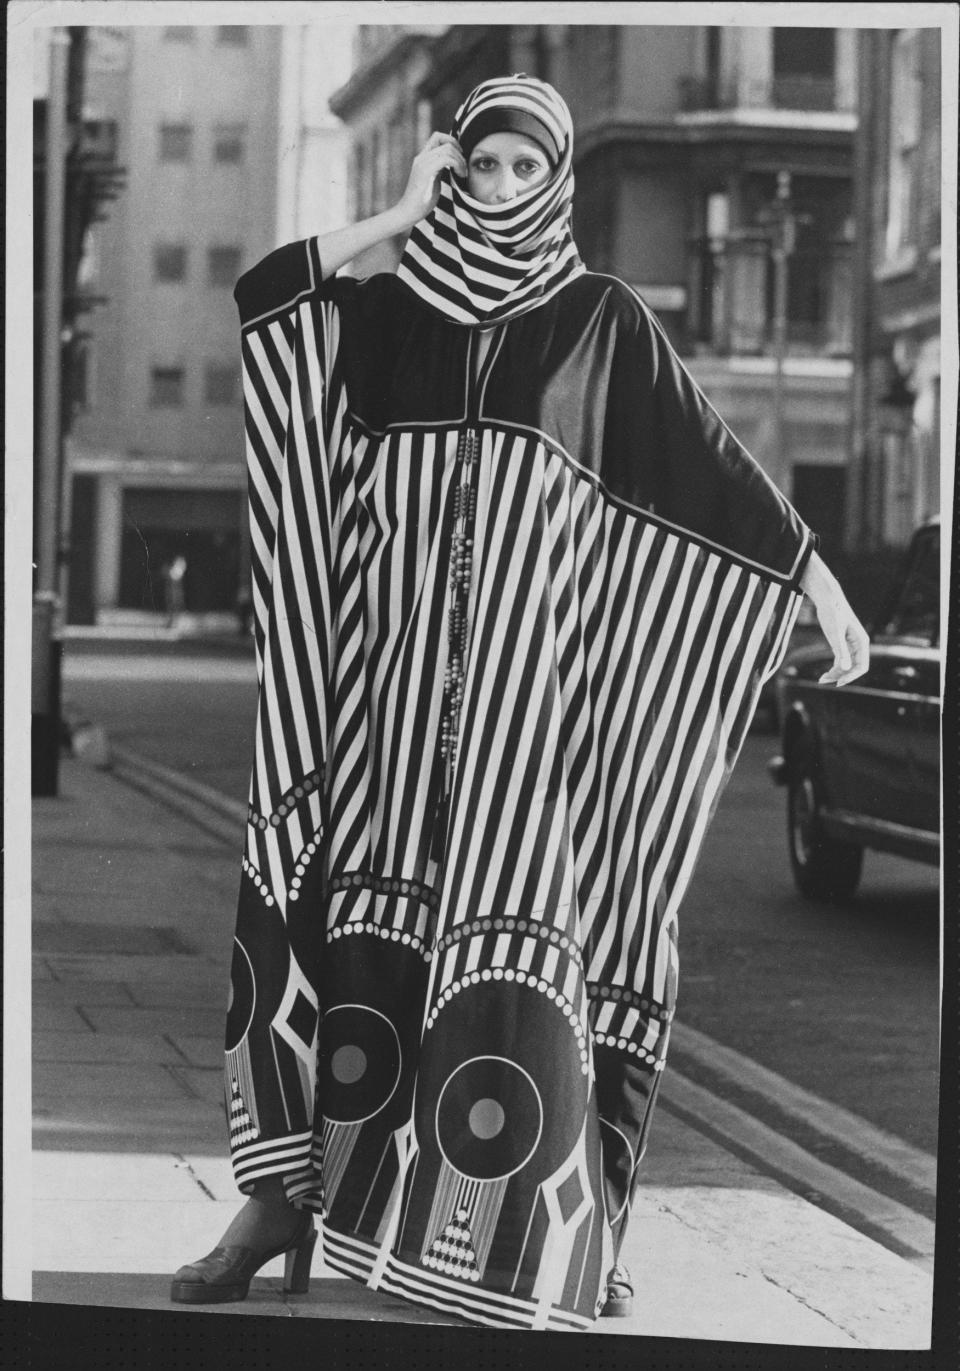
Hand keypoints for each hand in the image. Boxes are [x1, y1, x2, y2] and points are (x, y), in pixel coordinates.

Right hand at [394, 133, 466, 229]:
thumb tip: (452, 164)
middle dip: (459, 152)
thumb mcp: (433, 180)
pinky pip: (445, 159)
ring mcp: (423, 164)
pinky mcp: (426, 172)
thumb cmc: (421, 201)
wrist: (408, 212)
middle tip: (464, 169)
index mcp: (423, 158)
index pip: (437, 137)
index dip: (452, 141)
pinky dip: (457, 165)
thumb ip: (439, 169)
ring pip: (447, 149)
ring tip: (462, 174)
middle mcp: (421, 157)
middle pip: (444, 141)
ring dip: (460, 160)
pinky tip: (460, 176)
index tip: (460, 156)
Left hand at [799, 552, 869, 685]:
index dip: (851, 676)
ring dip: (836, 673)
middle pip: (854, 668)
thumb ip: (841, 651)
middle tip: (823, 681)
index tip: (838, 682)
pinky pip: (842, 660)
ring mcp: (851, 644)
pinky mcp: (842, 642)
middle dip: (841, 676)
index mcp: (862, 642)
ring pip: (847, 665)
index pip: (862, 666)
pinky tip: (825, 673)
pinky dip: (834, 667)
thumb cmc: (832, 612)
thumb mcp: (835, 633)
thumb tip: (846, 668)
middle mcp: (859, 644)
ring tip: (821, 679)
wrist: (827, 598)